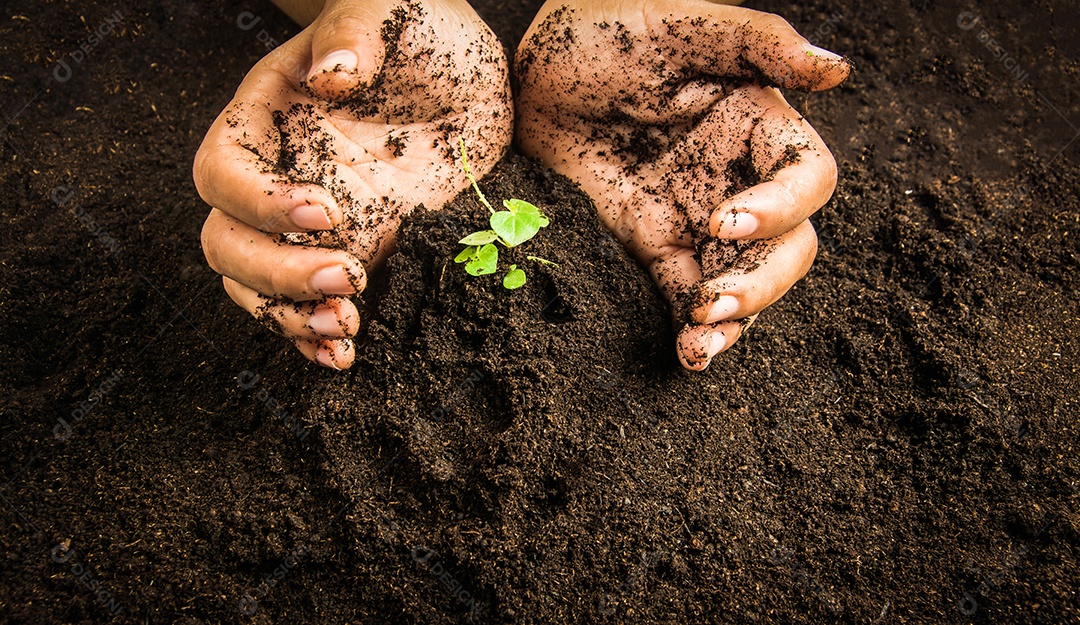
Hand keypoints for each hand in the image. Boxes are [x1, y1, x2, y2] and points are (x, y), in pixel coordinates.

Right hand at [195, 0, 511, 368]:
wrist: (468, 77)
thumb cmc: (417, 29)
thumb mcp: (388, 12)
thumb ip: (354, 35)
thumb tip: (329, 76)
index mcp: (264, 116)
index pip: (224, 171)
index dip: (260, 202)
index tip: (327, 213)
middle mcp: (275, 176)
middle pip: (229, 243)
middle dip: (276, 273)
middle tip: (344, 276)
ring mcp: (310, 224)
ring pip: (259, 288)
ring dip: (292, 318)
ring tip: (345, 329)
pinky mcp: (355, 251)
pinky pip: (312, 305)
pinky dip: (319, 337)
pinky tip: (345, 356)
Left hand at [515, 0, 848, 369]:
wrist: (524, 76)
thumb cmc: (606, 29)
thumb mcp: (679, 25)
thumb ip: (756, 42)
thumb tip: (837, 68)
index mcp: (757, 127)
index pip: (806, 179)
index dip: (781, 208)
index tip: (723, 221)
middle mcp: (737, 178)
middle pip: (789, 245)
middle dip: (763, 281)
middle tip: (716, 301)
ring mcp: (696, 219)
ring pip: (744, 281)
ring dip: (734, 319)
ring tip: (701, 342)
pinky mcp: (653, 247)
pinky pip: (686, 295)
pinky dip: (694, 330)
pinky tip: (687, 353)